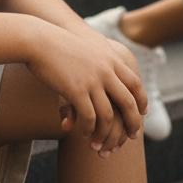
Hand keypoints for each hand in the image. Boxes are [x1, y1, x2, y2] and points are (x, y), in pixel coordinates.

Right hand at [28, 25, 145, 156]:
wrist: (40, 40)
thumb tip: (110, 69)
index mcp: (110, 58)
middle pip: (128, 103)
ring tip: (99, 143)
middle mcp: (105, 70)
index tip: (143, 113)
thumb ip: (101, 60)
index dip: (142, 100)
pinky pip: (89, 118)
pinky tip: (83, 135)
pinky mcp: (76, 90)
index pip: (135, 83)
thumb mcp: (87, 48)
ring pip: (108, 116)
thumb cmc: (60, 44)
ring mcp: (92, 80)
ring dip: (105, 134)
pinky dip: (88, 130)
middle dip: (133, 123)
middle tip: (132, 137)